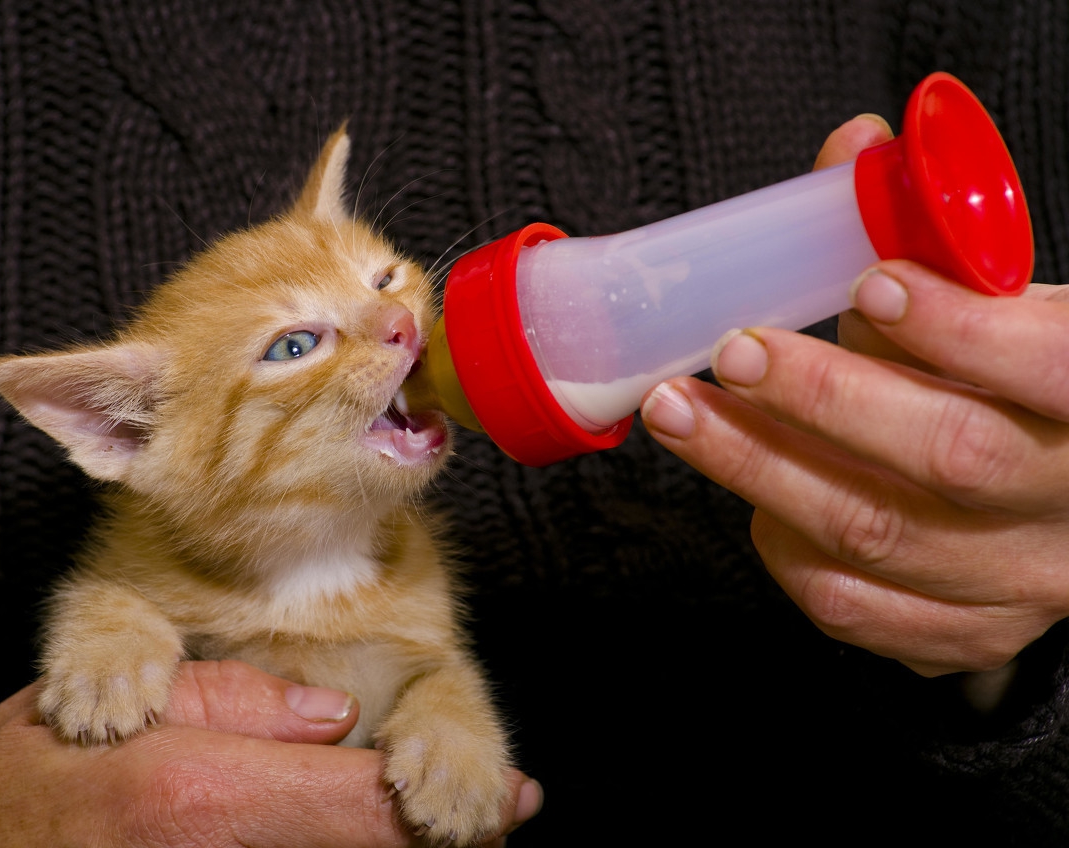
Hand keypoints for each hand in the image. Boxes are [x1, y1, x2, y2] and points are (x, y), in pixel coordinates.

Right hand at [0, 661, 539, 846]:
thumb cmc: (5, 786)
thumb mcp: (112, 699)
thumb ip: (236, 703)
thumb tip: (334, 717)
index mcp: (201, 794)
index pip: (359, 804)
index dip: (441, 805)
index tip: (513, 803)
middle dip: (425, 840)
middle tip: (486, 824)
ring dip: (380, 847)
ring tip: (428, 830)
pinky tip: (343, 835)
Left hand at [640, 115, 1068, 676]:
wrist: (1056, 497)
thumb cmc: (1019, 384)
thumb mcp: (1002, 304)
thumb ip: (929, 236)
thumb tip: (852, 148)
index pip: (1054, 371)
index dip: (964, 332)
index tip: (871, 285)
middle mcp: (1068, 507)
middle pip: (949, 458)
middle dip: (822, 397)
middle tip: (732, 350)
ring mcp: (1016, 584)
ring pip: (874, 535)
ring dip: (757, 465)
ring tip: (680, 410)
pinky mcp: (959, 634)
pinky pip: (849, 604)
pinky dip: (780, 543)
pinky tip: (749, 491)